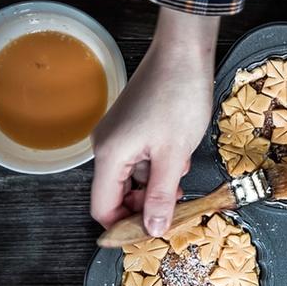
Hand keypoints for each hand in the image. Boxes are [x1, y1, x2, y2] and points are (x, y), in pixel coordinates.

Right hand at [90, 7, 217, 233]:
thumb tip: (152, 229)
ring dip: (156, 183)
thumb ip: (161, 196)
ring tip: (180, 173)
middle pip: (117, 194)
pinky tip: (177, 155)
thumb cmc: (178, 97)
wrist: (184, 52)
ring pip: (132, 176)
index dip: (126, 227)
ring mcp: (118, 134)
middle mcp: (106, 146)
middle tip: (176, 204)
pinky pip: (139, 158)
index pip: (103, 208)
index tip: (153, 233)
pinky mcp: (131, 125)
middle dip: (145, 204)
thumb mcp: (174, 155)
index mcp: (109, 155)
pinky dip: (158, 164)